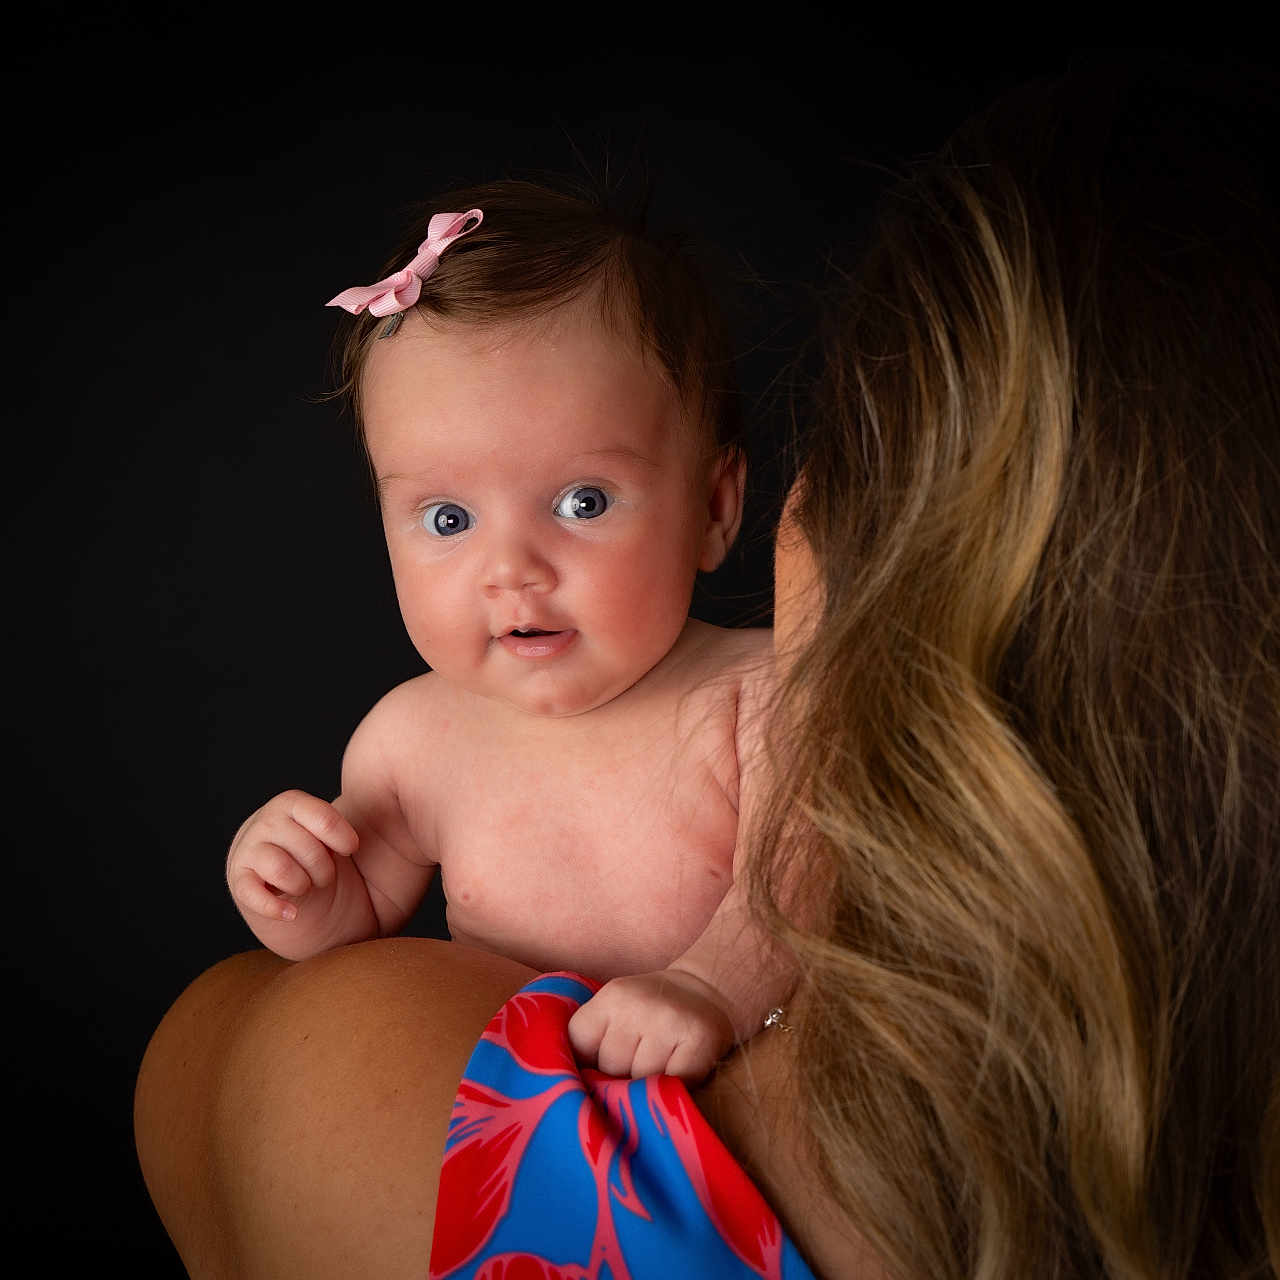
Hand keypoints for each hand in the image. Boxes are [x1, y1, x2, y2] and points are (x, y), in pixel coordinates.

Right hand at [226, 790, 358, 922]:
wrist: (311, 910)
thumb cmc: (330, 869)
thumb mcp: (341, 843)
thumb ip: (352, 828)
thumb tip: (400, 812)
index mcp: (292, 805)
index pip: (320, 815)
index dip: (340, 837)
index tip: (350, 851)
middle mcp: (265, 822)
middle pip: (304, 845)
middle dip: (323, 868)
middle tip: (326, 877)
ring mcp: (247, 852)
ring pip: (281, 867)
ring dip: (303, 884)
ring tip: (307, 889)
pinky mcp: (239, 884)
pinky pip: (252, 893)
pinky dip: (277, 907)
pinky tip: (292, 912)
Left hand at [567, 967, 735, 1080]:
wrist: (707, 992)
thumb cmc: (650, 1012)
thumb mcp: (615, 1010)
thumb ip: (591, 1040)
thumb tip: (571, 1089)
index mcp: (613, 995)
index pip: (579, 1047)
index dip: (590, 1061)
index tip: (606, 1058)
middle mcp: (639, 1004)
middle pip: (610, 1068)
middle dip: (620, 1075)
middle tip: (639, 1061)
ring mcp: (670, 1021)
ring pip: (641, 1081)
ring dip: (649, 1084)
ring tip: (660, 1065)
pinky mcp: (699, 1040)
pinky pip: (673, 1084)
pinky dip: (675, 1087)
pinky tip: (679, 1070)